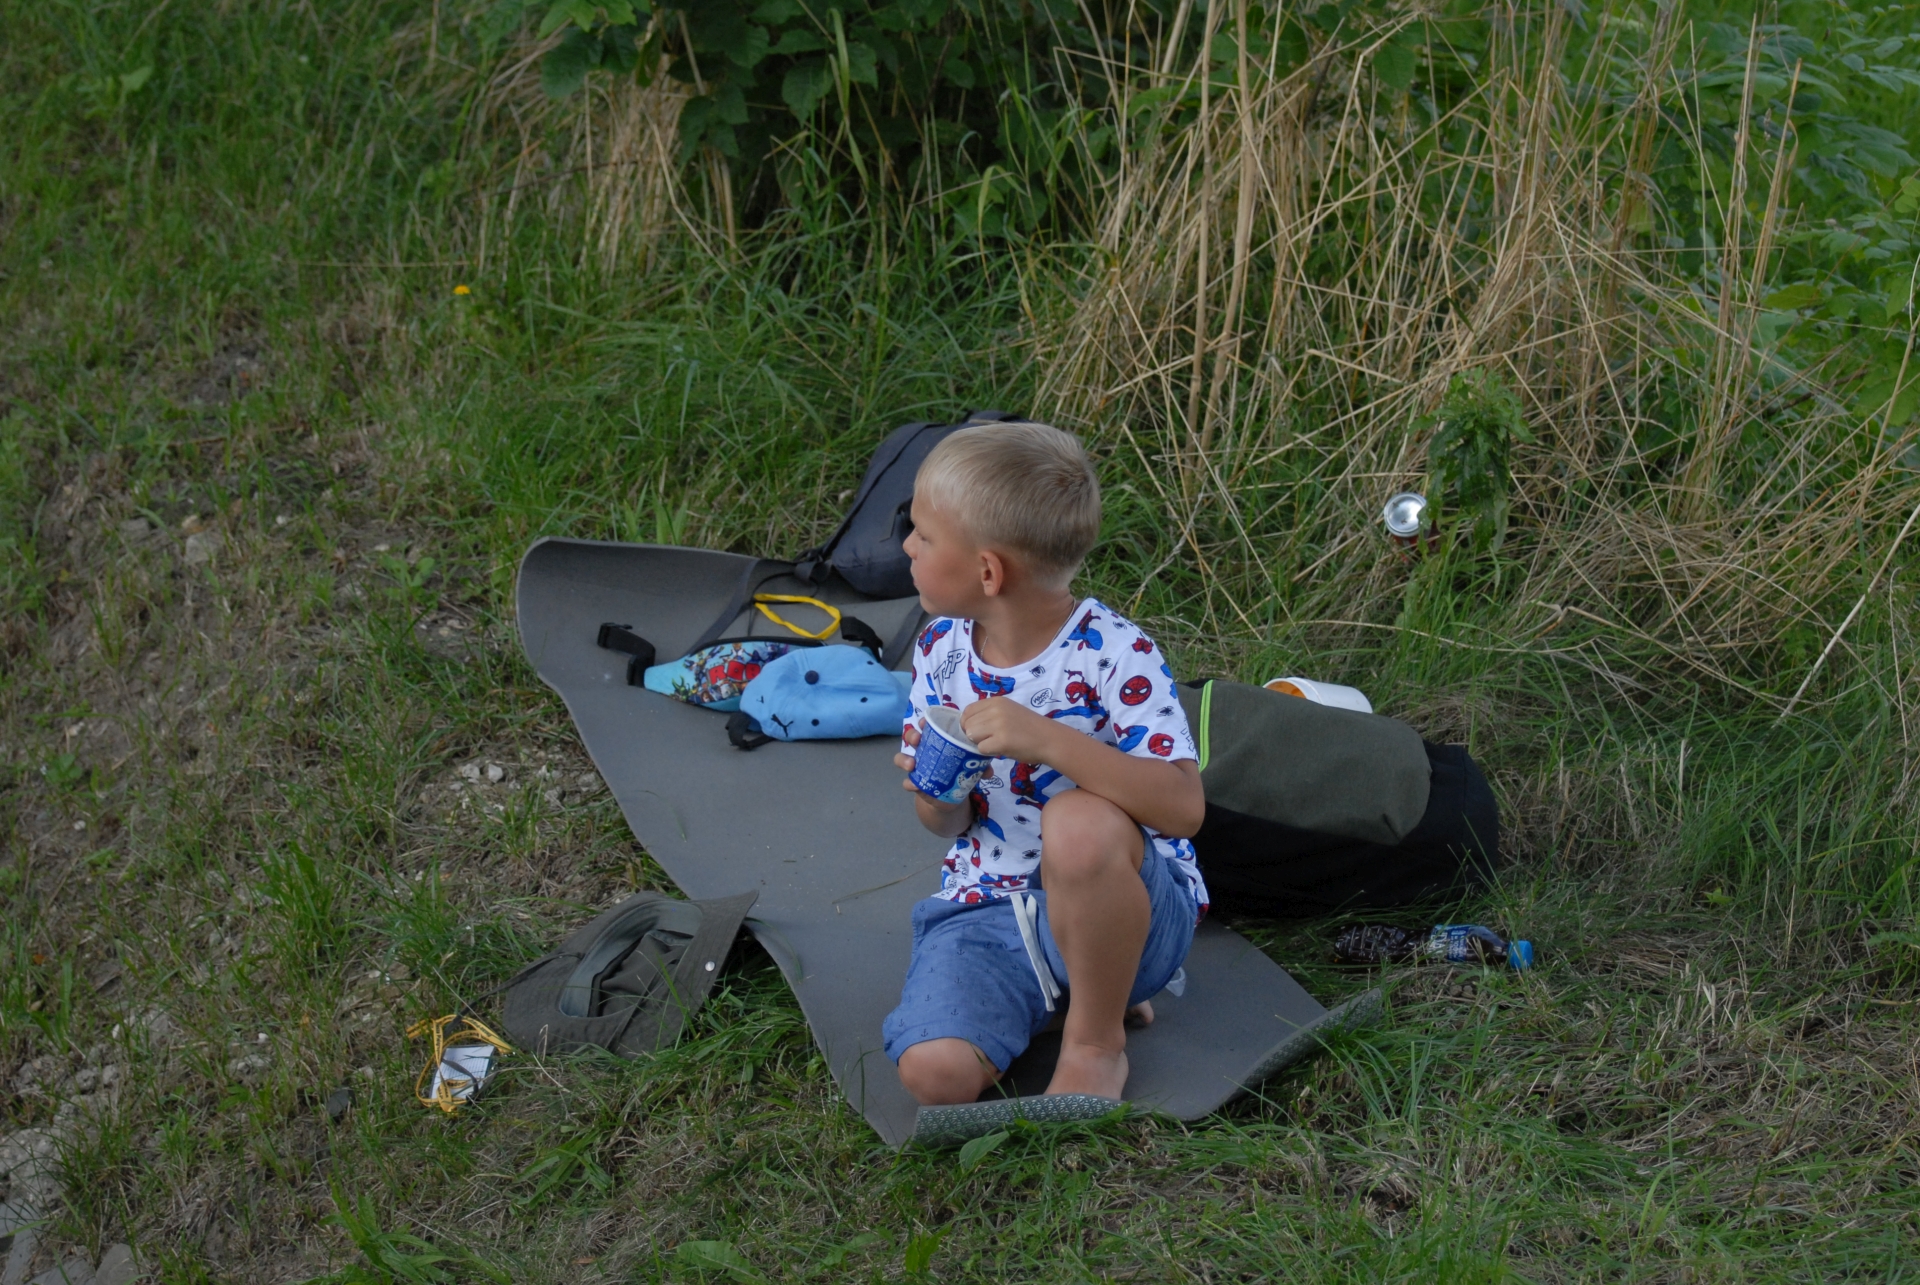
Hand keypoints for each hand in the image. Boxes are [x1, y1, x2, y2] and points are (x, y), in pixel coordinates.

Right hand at [897, 721, 974, 836]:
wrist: (951, 795)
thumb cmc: (960, 772)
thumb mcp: (971, 767)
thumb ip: (980, 767)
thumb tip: (989, 771)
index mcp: (937, 742)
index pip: (927, 727)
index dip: (924, 722)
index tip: (925, 722)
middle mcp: (924, 752)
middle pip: (912, 738)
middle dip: (912, 736)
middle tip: (918, 740)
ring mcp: (918, 767)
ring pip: (903, 758)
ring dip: (904, 759)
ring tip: (912, 764)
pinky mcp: (917, 783)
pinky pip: (908, 782)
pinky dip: (909, 783)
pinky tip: (914, 785)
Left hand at [960, 696, 1059, 763]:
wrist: (1050, 739)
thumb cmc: (1029, 728)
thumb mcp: (1009, 712)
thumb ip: (990, 714)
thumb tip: (968, 726)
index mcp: (996, 701)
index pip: (968, 711)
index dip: (968, 724)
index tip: (977, 732)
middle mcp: (996, 709)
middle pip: (968, 725)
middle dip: (974, 736)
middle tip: (989, 740)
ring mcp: (999, 724)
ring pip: (972, 736)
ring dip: (981, 744)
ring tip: (996, 744)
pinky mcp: (1002, 741)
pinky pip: (981, 748)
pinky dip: (988, 753)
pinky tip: (1001, 749)